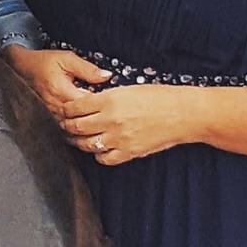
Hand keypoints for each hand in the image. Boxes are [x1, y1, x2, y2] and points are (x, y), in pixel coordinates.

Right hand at [3, 46, 108, 120]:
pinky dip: (75, 124)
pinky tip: (82, 120)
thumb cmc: (42, 62)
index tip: (110, 98)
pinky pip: (65, 126)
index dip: (101, 103)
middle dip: (95, 115)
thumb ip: (88, 69)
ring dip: (85, 121)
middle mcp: (57, 107)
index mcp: (63, 92)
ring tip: (95, 116)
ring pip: (74, 126)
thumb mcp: (67, 59)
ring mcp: (52, 115)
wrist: (21, 67)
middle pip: (83, 119)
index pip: (89, 105)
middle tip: (106, 109)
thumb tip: (106, 76)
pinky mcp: (49, 118)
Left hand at [55, 82, 188, 165]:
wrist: (183, 114)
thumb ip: (107, 97)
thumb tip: (88, 102)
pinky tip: (99, 148)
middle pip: (76, 127)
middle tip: (64, 124)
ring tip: (75, 138)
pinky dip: (98, 154)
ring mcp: (118, 139)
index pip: (75, 106)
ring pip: (86, 144)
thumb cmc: (160, 97)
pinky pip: (104, 158)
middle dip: (66, 125)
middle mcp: (110, 120)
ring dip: (78, 141)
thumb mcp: (129, 88)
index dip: (66, 109)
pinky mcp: (128, 152)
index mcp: (110, 100)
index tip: (63, 109)